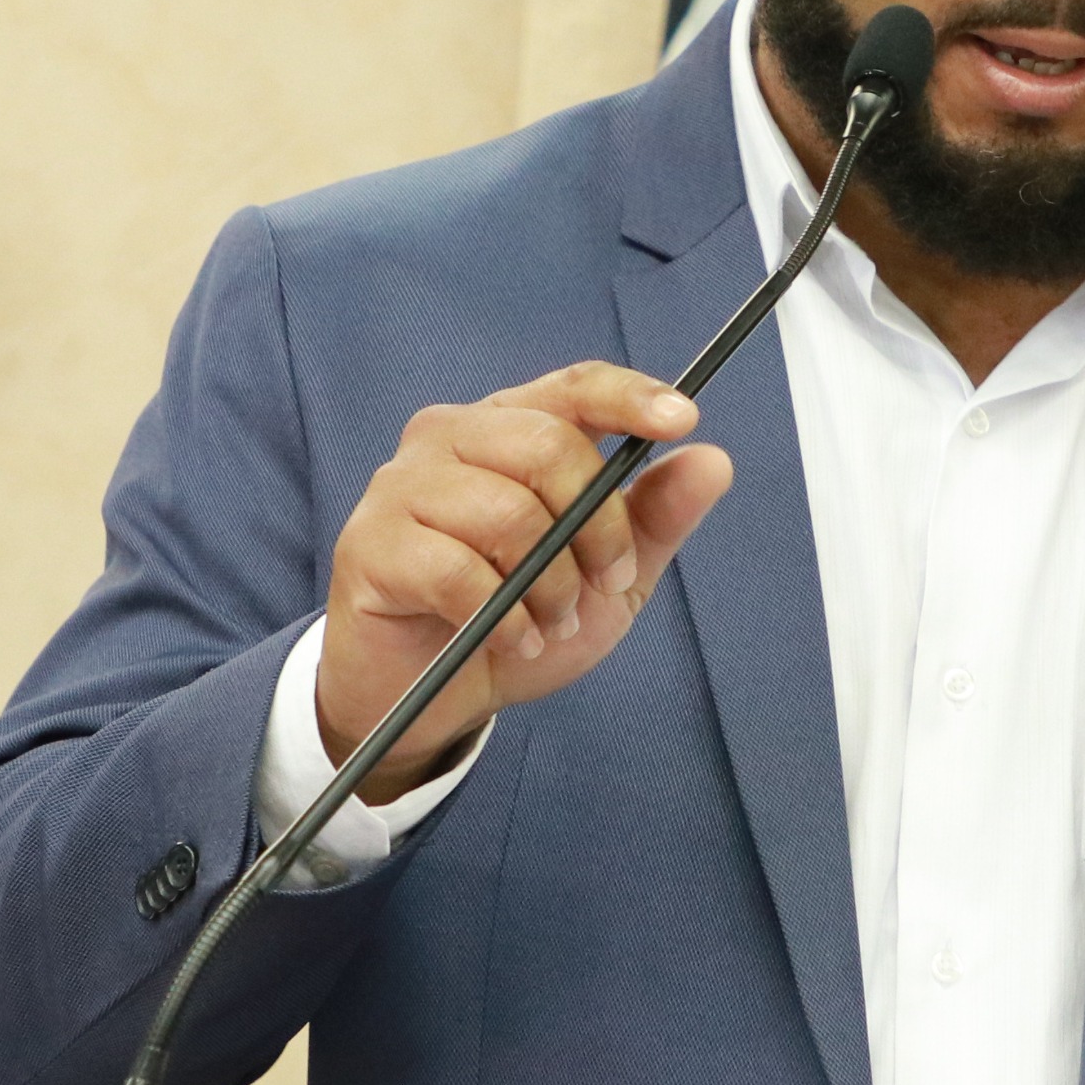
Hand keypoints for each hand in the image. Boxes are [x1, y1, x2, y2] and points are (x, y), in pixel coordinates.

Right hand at [316, 362, 733, 798]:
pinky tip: (514, 640)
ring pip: (505, 512)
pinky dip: (501, 616)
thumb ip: (654, 520)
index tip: (683, 419)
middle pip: (547, 447)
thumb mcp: (606, 579)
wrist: (431, 697)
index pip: (573, 387)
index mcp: (511, 427)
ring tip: (552, 625)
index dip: (629, 396)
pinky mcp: (371, 544)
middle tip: (605, 586)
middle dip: (597, 529)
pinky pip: (454, 570)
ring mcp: (402, 485)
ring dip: (549, 585)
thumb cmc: (515, 622)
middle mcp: (451, 437)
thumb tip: (713, 460)